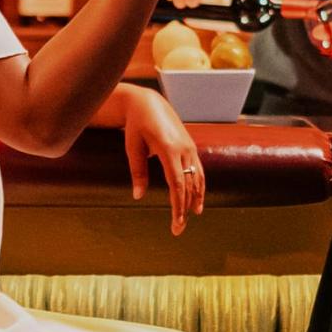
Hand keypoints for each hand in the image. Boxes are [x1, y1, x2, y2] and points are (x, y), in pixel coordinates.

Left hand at [121, 88, 204, 234]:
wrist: (148, 102)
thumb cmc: (136, 125)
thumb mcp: (132, 147)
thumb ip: (138, 171)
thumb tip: (138, 196)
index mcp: (169, 149)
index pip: (177, 184)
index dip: (178, 206)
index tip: (176, 223)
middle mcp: (184, 148)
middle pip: (189, 184)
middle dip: (185, 208)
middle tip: (178, 229)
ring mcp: (190, 147)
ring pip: (198, 178)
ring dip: (196, 198)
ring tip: (192, 216)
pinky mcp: (191, 146)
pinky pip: (198, 169)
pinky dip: (199, 185)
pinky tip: (197, 198)